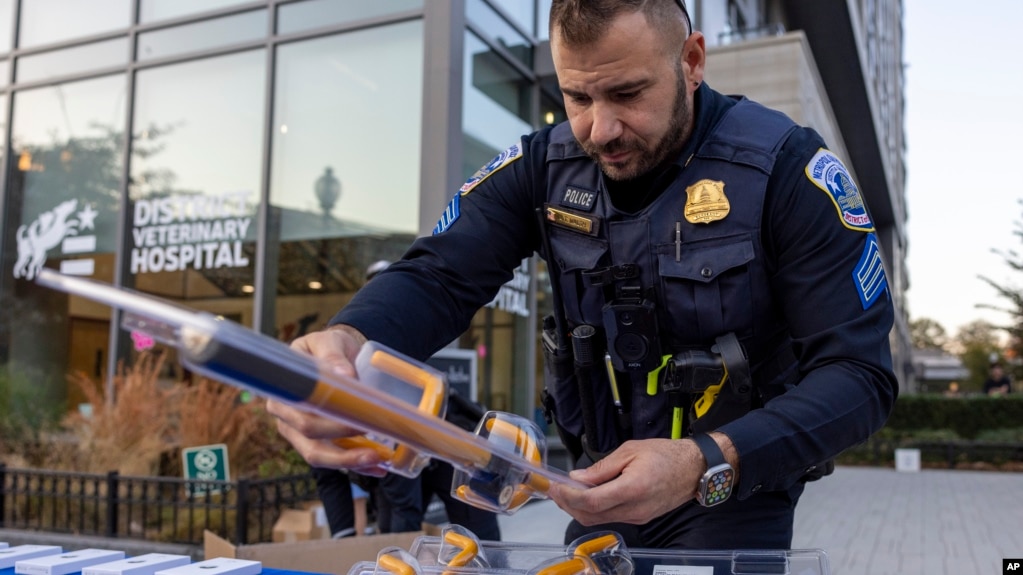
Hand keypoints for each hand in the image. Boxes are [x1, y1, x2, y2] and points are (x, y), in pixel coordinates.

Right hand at [266, 325, 386, 475]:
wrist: (334, 353)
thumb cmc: (326, 347)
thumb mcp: (327, 342)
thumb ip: (333, 356)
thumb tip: (343, 375)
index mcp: (284, 395)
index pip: (303, 419)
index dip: (329, 428)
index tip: (355, 426)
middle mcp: (287, 418)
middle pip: (311, 445)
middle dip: (344, 452)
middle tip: (375, 450)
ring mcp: (300, 433)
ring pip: (322, 457)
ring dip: (351, 463)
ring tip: (379, 462)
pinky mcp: (319, 440)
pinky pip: (334, 457)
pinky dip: (356, 463)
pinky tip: (378, 466)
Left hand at [547, 437, 708, 524]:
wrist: (694, 468)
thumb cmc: (666, 455)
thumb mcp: (630, 451)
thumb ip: (602, 467)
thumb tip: (578, 478)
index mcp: (632, 488)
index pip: (591, 501)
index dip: (568, 496)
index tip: (554, 486)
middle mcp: (634, 508)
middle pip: (590, 515)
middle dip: (567, 504)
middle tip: (554, 490)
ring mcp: (637, 517)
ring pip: (599, 520)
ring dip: (578, 509)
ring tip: (566, 492)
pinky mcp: (640, 518)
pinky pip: (611, 518)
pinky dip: (594, 510)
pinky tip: (587, 496)